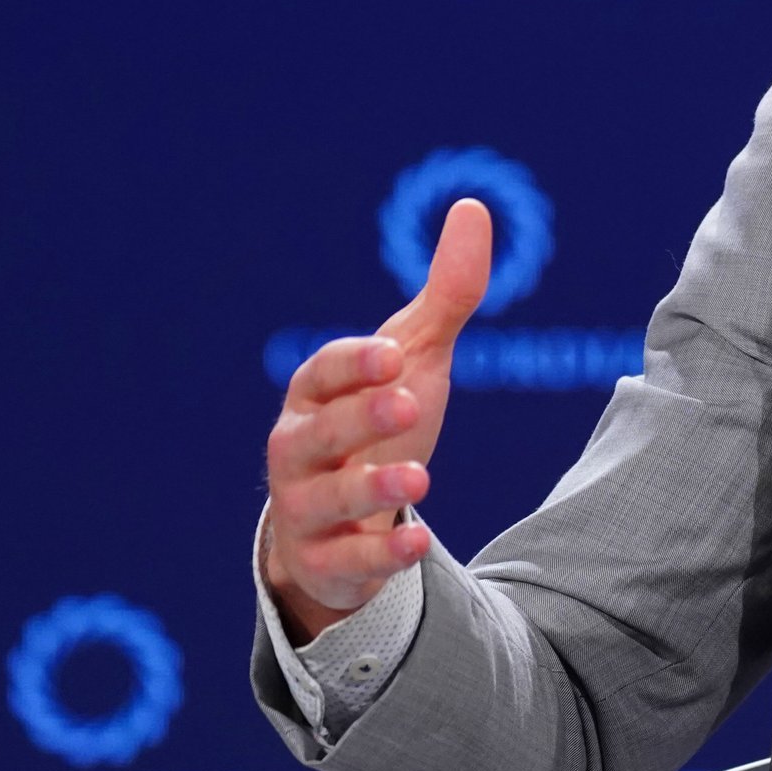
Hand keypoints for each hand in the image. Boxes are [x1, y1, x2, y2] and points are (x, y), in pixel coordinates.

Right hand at [261, 198, 490, 642]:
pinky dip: (379, 553)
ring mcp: (305, 511)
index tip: (393, 353)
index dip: (352, 363)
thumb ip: (446, 294)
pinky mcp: (325, 563)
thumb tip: (474, 207)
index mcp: (315, 397)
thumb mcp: (417, 361)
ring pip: (324, 501)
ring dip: (368, 488)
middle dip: (358, 417)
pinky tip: (417, 539)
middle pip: (314, 435)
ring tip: (421, 476)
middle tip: (406, 400)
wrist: (347, 522)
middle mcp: (297, 452)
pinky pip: (344, 562)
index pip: (321, 373)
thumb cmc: (379, 427)